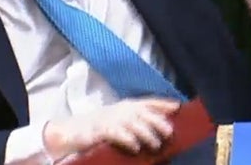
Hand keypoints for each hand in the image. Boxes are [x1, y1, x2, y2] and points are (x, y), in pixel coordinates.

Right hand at [43, 98, 179, 160]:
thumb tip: (162, 127)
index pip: (149, 102)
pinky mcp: (102, 130)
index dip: (163, 104)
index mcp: (128, 105)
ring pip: (135, 125)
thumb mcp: (122, 118)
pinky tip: (135, 148)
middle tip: (169, 132)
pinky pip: (118, 134)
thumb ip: (139, 120)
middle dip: (159, 122)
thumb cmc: (103, 125)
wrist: (72, 130)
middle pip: (145, 114)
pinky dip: (128, 140)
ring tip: (155, 144)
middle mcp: (122, 110)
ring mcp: (112, 119)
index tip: (177, 107)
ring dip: (147, 135)